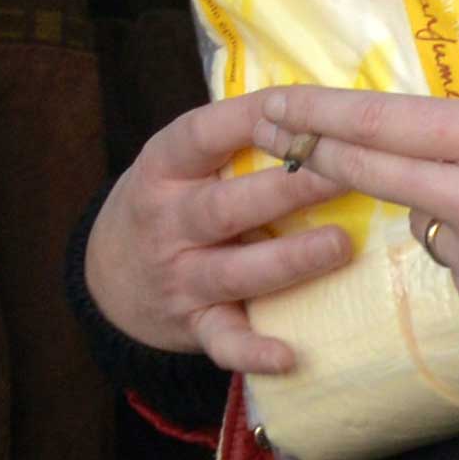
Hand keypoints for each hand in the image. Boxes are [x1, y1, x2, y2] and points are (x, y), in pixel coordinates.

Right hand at [79, 91, 365, 372]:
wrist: (109, 278)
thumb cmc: (170, 203)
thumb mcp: (180, 162)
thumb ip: (233, 139)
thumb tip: (324, 104)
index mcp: (163, 168)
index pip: (205, 134)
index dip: (252, 120)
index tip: (307, 109)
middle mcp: (166, 222)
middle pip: (226, 205)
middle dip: (288, 188)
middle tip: (349, 173)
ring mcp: (178, 277)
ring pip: (234, 271)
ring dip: (288, 260)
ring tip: (340, 246)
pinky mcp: (193, 324)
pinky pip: (223, 341)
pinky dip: (253, 351)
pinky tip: (289, 355)